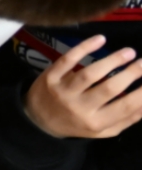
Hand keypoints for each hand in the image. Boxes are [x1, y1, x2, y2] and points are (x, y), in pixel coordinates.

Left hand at [23, 35, 141, 138]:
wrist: (37, 120)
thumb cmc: (77, 123)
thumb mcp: (103, 130)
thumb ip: (127, 119)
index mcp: (95, 122)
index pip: (125, 107)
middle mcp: (79, 107)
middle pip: (109, 88)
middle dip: (131, 73)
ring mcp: (63, 91)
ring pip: (89, 73)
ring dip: (111, 60)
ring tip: (129, 52)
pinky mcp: (50, 77)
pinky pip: (67, 60)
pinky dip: (83, 48)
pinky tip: (100, 39)